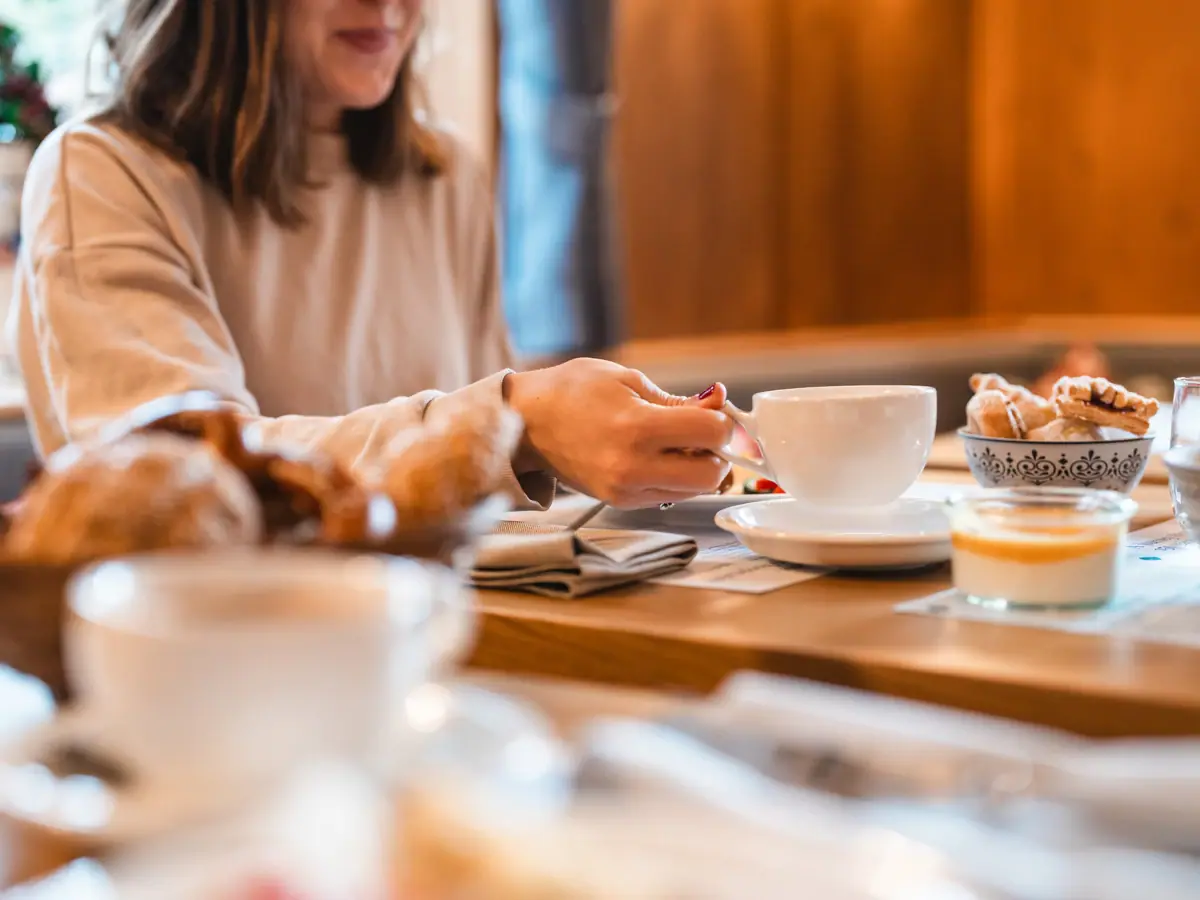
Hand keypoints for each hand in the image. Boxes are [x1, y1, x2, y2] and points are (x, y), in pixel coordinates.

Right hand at [504, 359, 732, 506]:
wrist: (527, 423)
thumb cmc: (572, 392)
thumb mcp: (628, 380)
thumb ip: (677, 400)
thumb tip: (719, 403)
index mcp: (637, 427)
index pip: (711, 433)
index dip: (722, 421)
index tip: (715, 413)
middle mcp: (633, 466)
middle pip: (712, 475)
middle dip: (718, 453)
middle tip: (705, 435)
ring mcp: (626, 489)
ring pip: (694, 491)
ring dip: (699, 468)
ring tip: (679, 444)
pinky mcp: (620, 502)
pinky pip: (669, 495)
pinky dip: (677, 478)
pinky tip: (660, 457)